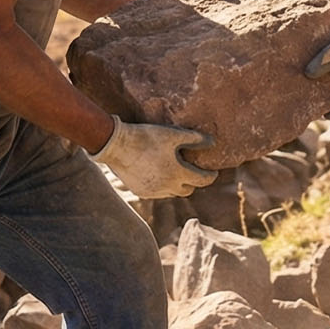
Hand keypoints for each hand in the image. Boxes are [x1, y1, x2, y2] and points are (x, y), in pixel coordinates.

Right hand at [91, 120, 216, 199]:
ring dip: (176, 185)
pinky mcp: (140, 192)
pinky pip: (157, 193)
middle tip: (193, 171)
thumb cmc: (146, 138)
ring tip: (175, 172)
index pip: (202, 180)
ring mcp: (153, 192)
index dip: (210, 176)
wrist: (116, 145)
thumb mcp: (172, 135)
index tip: (213, 172)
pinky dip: (162, 186)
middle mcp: (167, 187)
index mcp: (177, 173)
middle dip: (193, 182)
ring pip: (172, 193)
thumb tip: (213, 142)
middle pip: (188, 190)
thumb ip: (194, 138)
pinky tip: (158, 174)